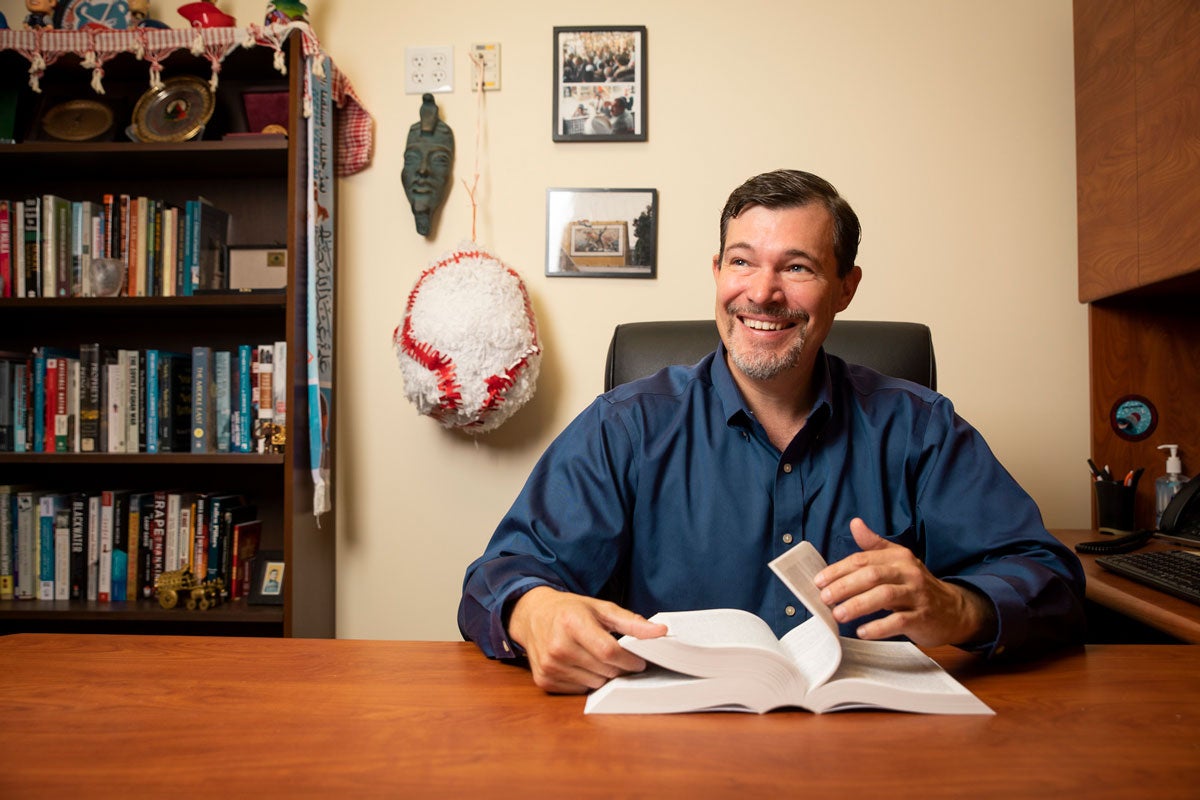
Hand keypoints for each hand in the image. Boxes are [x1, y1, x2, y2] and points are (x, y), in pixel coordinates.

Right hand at [507, 586, 667, 693]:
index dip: (630, 660)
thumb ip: (631, 622)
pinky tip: (581, 665)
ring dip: (603, 674)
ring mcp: (549, 665)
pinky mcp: (544, 680)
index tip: (640, 660)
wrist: (532, 616)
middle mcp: (558, 646)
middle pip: (605, 670)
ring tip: (595, 657)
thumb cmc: (570, 611)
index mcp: (572, 623)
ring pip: (595, 683)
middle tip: (618, 656)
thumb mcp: (600, 608)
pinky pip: (580, 690)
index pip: (609, 652)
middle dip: (619, 667)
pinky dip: (587, 680)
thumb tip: (660, 632)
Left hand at [813, 518, 995, 647]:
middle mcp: (908, 572)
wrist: (954, 609)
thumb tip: (855, 523)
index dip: (838, 570)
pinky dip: (878, 627)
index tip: (819, 581)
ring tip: (838, 614)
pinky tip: (862, 632)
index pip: (863, 560)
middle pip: (871, 575)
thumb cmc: (917, 585)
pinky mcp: (923, 617)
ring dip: (858, 605)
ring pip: (884, 596)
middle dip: (844, 586)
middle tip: (824, 598)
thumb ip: (874, 545)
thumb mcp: (898, 560)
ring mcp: (917, 595)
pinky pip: (899, 621)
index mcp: (898, 557)